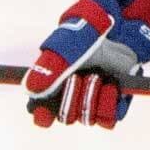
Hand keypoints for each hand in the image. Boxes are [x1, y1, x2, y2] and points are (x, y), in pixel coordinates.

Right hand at [23, 0, 149, 128]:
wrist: (117, 30)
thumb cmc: (85, 38)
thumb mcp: (64, 50)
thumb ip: (48, 69)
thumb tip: (32, 89)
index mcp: (52, 91)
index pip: (42, 116)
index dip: (44, 116)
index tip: (47, 111)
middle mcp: (70, 100)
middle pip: (66, 118)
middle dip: (73, 97)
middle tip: (79, 76)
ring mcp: (91, 102)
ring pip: (87, 119)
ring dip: (92, 97)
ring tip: (97, 76)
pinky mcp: (112, 102)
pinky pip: (109, 119)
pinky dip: (109, 103)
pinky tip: (110, 85)